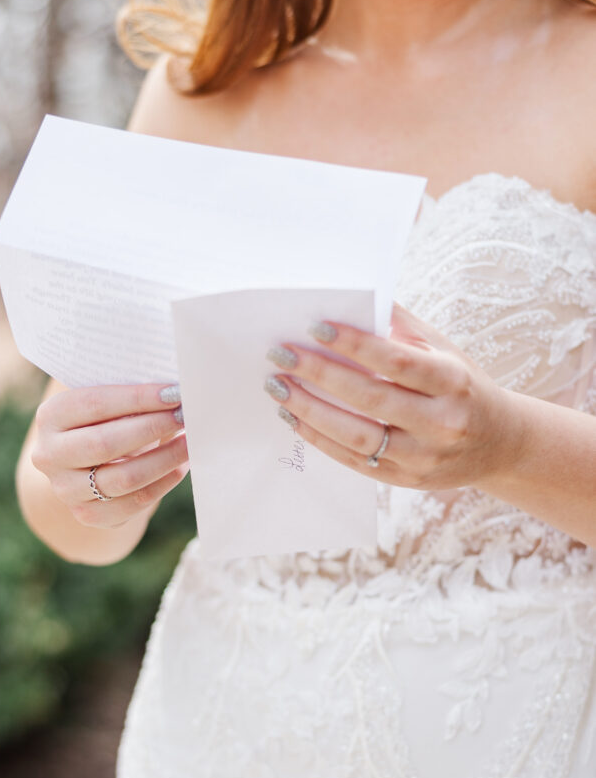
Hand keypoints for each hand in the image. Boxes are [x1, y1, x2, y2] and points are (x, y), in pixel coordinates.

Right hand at [30, 382, 188, 527]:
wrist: (86, 466)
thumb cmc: (106, 420)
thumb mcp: (107, 400)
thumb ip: (129, 391)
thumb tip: (174, 387)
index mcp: (51, 416)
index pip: (96, 404)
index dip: (138, 398)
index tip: (174, 392)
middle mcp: (50, 455)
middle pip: (106, 443)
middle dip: (152, 427)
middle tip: (185, 415)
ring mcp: (65, 489)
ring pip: (124, 478)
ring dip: (164, 459)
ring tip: (190, 442)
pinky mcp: (87, 514)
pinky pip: (132, 503)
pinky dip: (162, 484)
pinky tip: (180, 467)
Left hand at [263, 302, 522, 489]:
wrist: (500, 444)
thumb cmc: (462, 385)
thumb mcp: (444, 349)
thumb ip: (399, 325)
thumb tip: (350, 297)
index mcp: (453, 381)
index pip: (397, 361)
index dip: (355, 344)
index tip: (315, 326)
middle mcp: (441, 422)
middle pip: (370, 398)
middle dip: (318, 374)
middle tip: (280, 354)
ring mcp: (423, 456)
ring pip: (356, 435)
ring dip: (310, 410)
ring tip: (278, 387)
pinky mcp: (406, 480)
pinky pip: (353, 461)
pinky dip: (319, 438)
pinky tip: (294, 417)